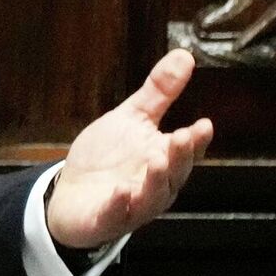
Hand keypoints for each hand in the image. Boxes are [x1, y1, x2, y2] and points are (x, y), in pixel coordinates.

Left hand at [45, 50, 212, 249]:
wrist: (71, 194)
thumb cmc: (108, 158)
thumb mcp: (131, 118)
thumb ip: (158, 92)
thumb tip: (184, 56)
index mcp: (164, 160)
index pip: (186, 151)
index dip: (196, 140)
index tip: (204, 124)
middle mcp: (154, 186)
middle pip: (174, 173)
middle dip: (180, 157)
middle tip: (182, 137)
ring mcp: (132, 205)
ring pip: (151, 197)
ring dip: (156, 180)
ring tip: (157, 160)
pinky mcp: (106, 219)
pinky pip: (115, 215)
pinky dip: (119, 205)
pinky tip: (119, 192)